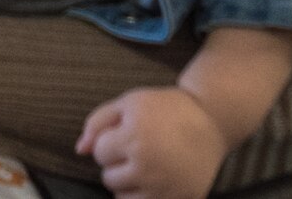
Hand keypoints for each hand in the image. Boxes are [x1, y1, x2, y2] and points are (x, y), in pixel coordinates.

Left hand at [76, 86, 229, 198]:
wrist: (211, 120)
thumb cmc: (165, 108)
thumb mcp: (128, 102)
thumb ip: (98, 123)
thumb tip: (80, 150)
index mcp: (134, 138)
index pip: (100, 154)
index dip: (109, 142)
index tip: (125, 134)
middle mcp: (148, 166)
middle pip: (109, 179)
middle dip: (117, 164)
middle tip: (137, 150)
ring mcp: (165, 188)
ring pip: (123, 198)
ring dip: (127, 184)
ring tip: (144, 166)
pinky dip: (144, 196)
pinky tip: (153, 180)